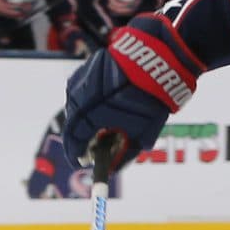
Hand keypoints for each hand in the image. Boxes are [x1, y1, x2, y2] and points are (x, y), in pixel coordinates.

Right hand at [63, 20, 197, 166]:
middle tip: (96, 146)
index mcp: (87, 116)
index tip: (83, 163)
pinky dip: (91, 102)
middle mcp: (77, 98)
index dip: (77, 155)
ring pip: (77, 107)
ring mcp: (80, 81)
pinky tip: (106, 105)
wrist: (155, 59)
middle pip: (74, 125)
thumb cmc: (148, 100)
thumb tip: (113, 170)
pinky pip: (82, 91)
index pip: (74, 141)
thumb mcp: (141, 134)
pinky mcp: (87, 69)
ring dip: (88, 119)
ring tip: (105, 125)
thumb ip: (125, 156)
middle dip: (84, 138)